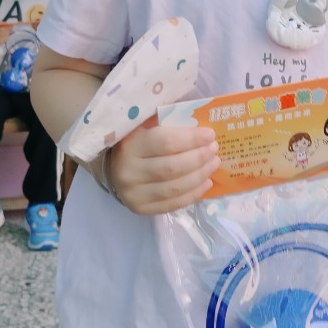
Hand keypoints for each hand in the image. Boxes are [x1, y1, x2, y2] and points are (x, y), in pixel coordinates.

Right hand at [105, 120, 220, 214]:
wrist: (113, 169)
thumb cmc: (135, 141)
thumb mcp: (144, 125)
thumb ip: (165, 121)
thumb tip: (198, 118)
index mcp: (130, 145)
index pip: (166, 142)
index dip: (191, 139)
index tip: (210, 135)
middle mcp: (129, 172)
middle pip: (172, 167)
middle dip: (199, 158)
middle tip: (214, 149)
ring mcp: (134, 194)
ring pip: (174, 188)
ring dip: (200, 175)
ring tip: (214, 163)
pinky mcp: (141, 209)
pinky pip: (172, 204)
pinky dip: (193, 194)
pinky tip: (206, 183)